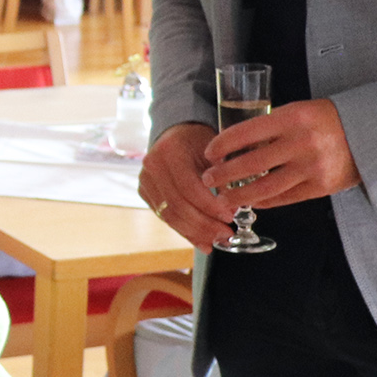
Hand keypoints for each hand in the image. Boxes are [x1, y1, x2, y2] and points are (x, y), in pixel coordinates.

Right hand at [138, 123, 237, 249]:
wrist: (177, 135)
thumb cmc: (200, 142)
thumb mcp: (216, 151)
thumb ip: (221, 176)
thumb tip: (231, 209)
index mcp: (170, 151)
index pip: (189, 187)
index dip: (209, 206)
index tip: (230, 217)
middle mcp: (151, 165)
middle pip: (177, 204)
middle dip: (204, 224)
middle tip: (226, 234)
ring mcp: (145, 180)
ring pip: (169, 215)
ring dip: (195, 232)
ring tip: (216, 241)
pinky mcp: (145, 192)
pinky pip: (165, 217)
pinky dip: (185, 231)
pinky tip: (202, 241)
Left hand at [204, 98, 360, 208]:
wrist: (370, 133)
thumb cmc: (326, 120)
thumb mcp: (298, 113)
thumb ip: (271, 127)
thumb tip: (234, 147)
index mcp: (293, 117)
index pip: (246, 132)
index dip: (223, 145)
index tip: (209, 153)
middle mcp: (301, 142)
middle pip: (251, 163)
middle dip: (224, 174)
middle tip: (208, 179)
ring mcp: (312, 167)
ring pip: (266, 187)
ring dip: (239, 195)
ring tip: (223, 199)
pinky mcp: (321, 187)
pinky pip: (285, 198)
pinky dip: (265, 202)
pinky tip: (251, 202)